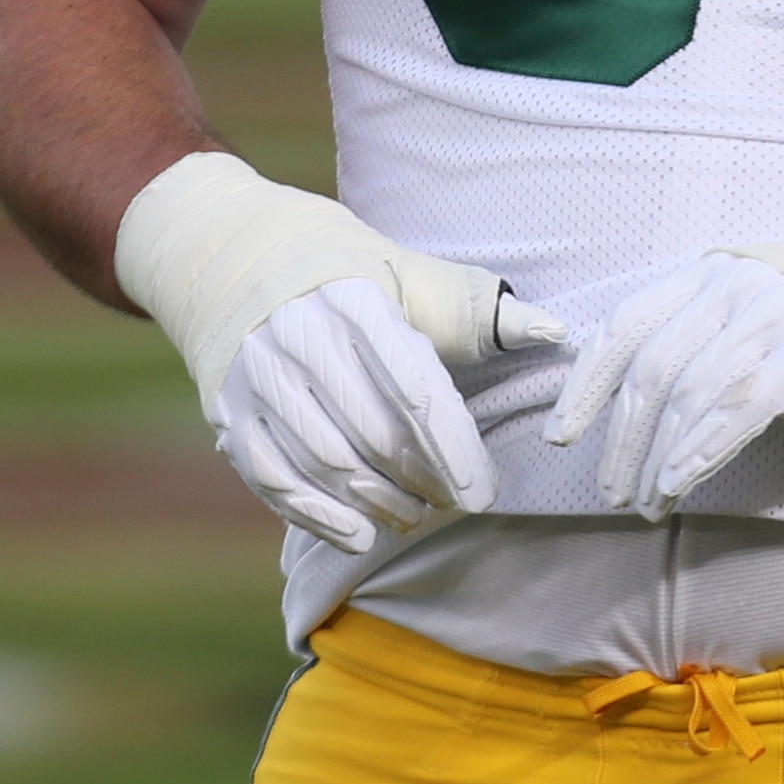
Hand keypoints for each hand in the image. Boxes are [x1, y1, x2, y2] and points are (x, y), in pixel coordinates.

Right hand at [114, 152, 565, 546]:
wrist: (228, 251)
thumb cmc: (342, 267)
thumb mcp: (407, 270)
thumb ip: (481, 310)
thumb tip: (555, 333)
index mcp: (352, 299)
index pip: (413, 387)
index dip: (452, 448)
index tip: (481, 492)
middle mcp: (298, 337)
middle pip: (371, 434)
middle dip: (421, 481)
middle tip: (454, 503)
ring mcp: (256, 378)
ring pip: (326, 463)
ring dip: (377, 503)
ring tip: (414, 516)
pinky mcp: (228, 411)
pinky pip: (273, 479)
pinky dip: (317, 516)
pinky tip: (358, 532)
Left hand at [544, 254, 783, 520]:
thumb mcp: (760, 292)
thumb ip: (705, 322)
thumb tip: (643, 382)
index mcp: (711, 270)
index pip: (626, 323)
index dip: (586, 381)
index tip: (563, 432)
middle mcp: (732, 287)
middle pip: (650, 369)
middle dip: (618, 437)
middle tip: (608, 489)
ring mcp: (769, 318)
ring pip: (687, 397)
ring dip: (656, 459)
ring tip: (644, 503)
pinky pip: (735, 411)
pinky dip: (699, 453)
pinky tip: (679, 485)